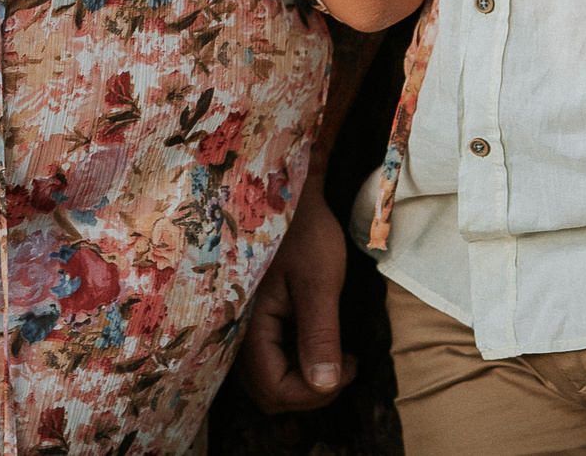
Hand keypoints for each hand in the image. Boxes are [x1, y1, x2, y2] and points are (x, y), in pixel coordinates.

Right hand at [238, 185, 356, 413]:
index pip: (274, 388)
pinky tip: (316, 343)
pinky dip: (293, 365)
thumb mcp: (320, 280)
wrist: (284, 192)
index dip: (314, 393)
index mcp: (248, 321)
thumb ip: (319, 334)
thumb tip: (324, 385)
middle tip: (346, 365)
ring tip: (336, 355)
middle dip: (310, 392)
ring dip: (302, 381)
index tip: (349, 365)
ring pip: (266, 381)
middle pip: (267, 393)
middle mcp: (236, 331)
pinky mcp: (250, 320)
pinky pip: (267, 361)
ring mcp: (241, 326)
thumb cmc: (304, 229)